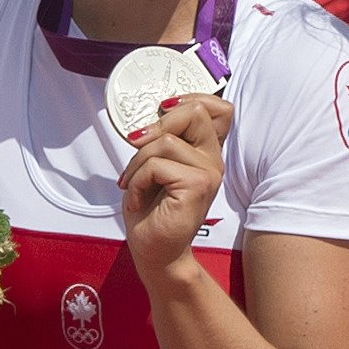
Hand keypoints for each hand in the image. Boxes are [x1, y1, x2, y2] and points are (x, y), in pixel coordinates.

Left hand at [117, 91, 234, 276]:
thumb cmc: (151, 210)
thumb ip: (161, 139)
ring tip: (130, 184)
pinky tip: (135, 199)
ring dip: (136, 163)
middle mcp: (213, 159)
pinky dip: (135, 181)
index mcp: (205, 151)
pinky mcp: (197, 186)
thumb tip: (148, 115)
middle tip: (135, 145)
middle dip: (156, 123)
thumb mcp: (153, 164)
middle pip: (195, 111)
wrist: (153, 250)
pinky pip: (156, 166)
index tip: (161, 109)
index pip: (219, 108)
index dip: (190, 98)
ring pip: (164, 141)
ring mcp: (209, 172)